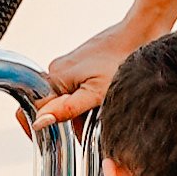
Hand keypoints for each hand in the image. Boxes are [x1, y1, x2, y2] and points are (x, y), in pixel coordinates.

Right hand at [35, 16, 159, 128]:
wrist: (141, 33)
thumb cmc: (122, 60)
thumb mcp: (96, 94)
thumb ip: (67, 110)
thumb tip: (39, 122)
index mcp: (56, 76)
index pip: (35, 109)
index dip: (43, 128)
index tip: (54, 142)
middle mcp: (58, 68)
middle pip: (55, 107)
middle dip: (72, 123)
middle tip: (95, 128)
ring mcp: (70, 65)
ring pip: (68, 99)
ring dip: (84, 113)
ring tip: (106, 112)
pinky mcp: (82, 63)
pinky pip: (78, 89)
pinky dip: (90, 100)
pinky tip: (107, 101)